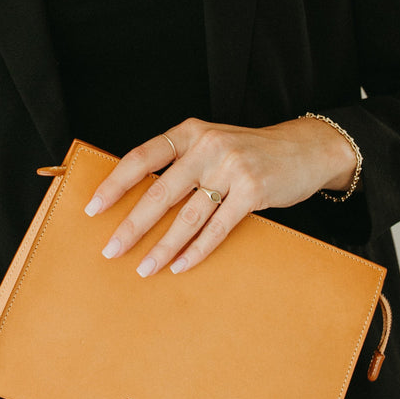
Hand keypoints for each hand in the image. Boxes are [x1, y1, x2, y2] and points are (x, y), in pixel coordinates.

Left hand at [83, 116, 357, 276]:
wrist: (306, 149)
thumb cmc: (248, 151)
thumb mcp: (210, 143)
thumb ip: (180, 161)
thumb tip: (136, 198)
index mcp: (189, 131)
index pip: (142, 157)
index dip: (115, 184)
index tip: (93, 208)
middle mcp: (206, 145)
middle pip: (159, 192)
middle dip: (132, 225)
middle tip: (111, 250)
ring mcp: (231, 168)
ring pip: (187, 216)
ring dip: (162, 247)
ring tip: (143, 268)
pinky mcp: (253, 191)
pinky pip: (217, 228)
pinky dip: (196, 250)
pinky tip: (180, 266)